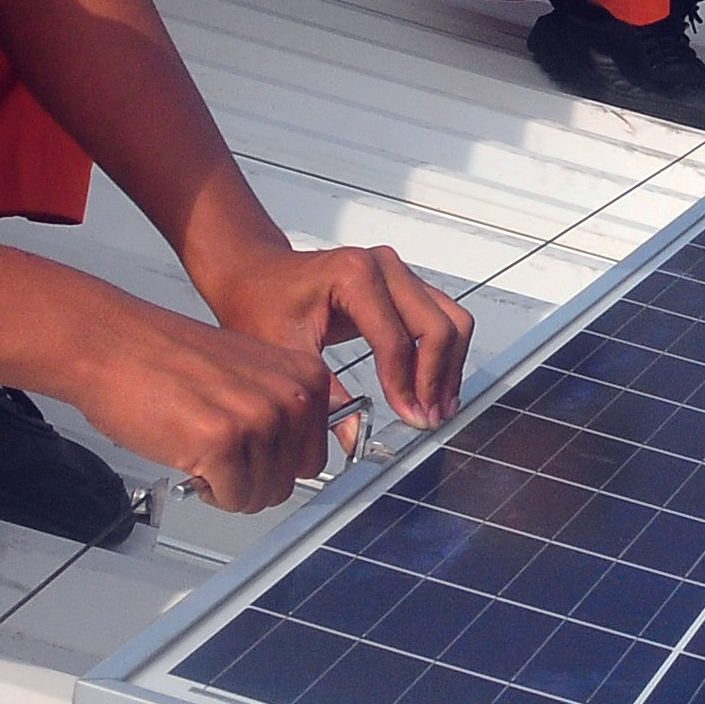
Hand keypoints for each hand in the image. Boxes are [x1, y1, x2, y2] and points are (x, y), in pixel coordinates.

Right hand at [53, 300, 354, 514]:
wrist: (113, 343)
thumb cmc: (168, 356)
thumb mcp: (249, 371)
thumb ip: (280, 406)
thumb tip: (296, 448)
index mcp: (304, 376)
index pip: (314, 457)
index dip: (277, 466)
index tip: (255, 458)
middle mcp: (290, 396)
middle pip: (289, 481)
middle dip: (252, 481)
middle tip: (221, 460)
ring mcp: (258, 419)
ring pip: (261, 495)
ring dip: (228, 487)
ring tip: (202, 454)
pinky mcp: (221, 442)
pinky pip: (231, 498)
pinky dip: (209, 492)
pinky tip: (191, 460)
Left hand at [201, 239, 474, 434]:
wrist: (253, 275)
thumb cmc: (260, 302)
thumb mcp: (285, 352)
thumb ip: (324, 395)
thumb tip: (354, 437)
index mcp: (354, 275)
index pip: (398, 339)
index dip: (406, 385)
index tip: (410, 418)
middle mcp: (384, 266)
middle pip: (437, 326)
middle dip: (437, 378)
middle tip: (427, 418)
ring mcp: (398, 272)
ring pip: (451, 320)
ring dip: (449, 367)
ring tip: (437, 407)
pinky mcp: (403, 284)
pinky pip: (441, 317)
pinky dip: (443, 353)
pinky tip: (433, 386)